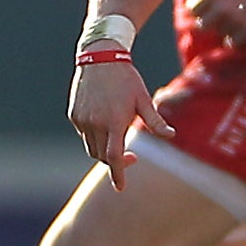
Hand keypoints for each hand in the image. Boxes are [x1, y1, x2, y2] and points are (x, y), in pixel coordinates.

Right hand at [67, 59, 172, 191]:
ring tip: (119, 137)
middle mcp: (94, 123)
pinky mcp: (74, 115)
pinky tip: (106, 124)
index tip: (121, 187)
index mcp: (113, 122)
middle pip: (102, 156)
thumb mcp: (144, 99)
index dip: (118, 173)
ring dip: (104, 151)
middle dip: (115, 162)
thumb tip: (172, 135)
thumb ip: (155, 121)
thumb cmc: (127, 79)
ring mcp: (81, 120)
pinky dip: (95, 137)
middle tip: (132, 157)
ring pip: (91, 147)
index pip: (114, 156)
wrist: (99, 58)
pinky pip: (84, 134)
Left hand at [185, 0, 245, 46]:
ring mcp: (236, 20)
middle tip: (216, 19)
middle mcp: (221, 8)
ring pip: (219, 34)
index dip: (196, 9)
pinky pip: (235, 43)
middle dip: (207, 21)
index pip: (192, 9)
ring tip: (232, 23)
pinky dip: (235, 39)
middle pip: (202, 25)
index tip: (203, 10)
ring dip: (223, 29)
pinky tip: (240, 32)